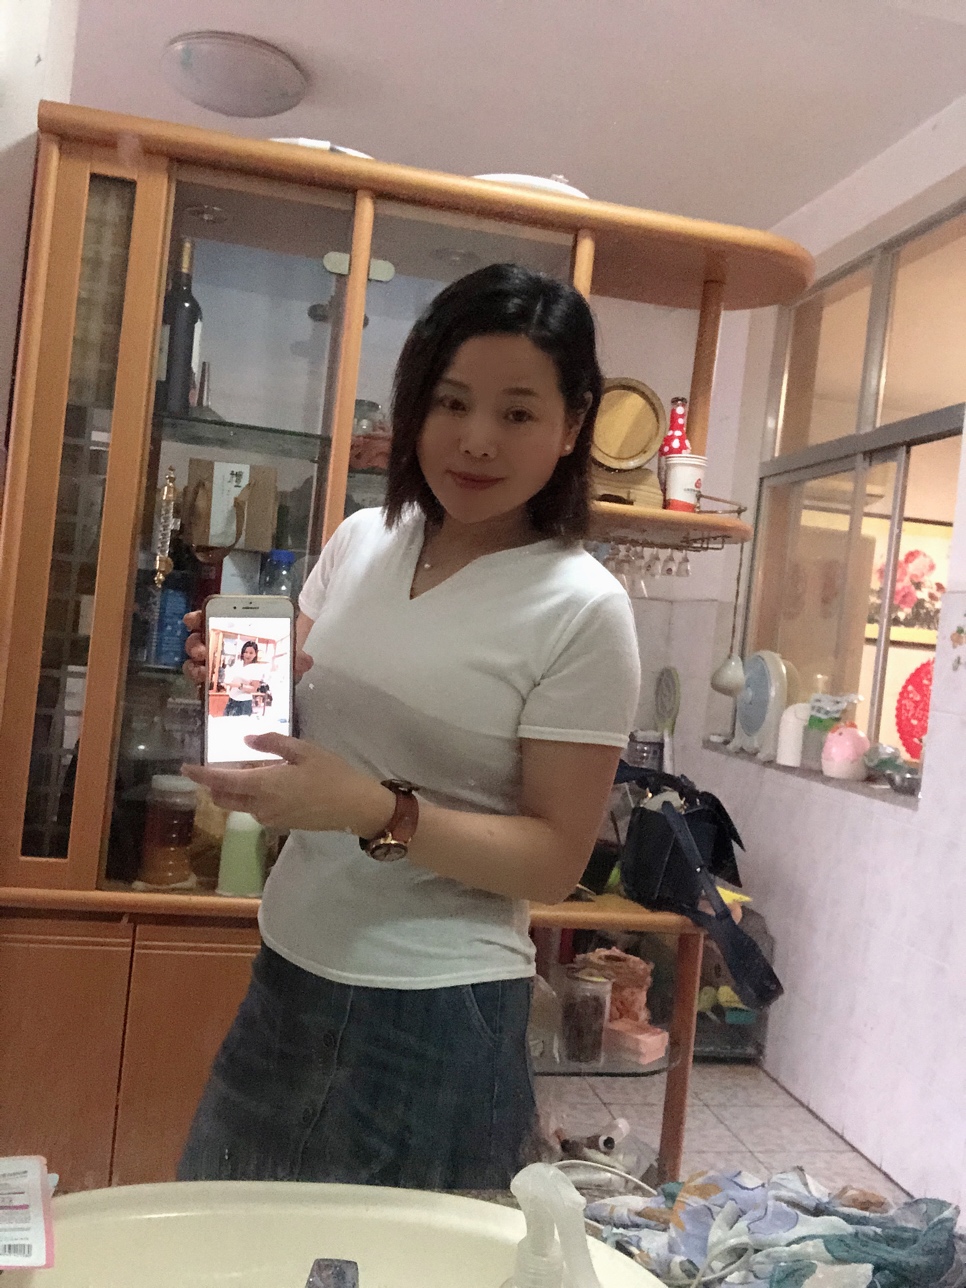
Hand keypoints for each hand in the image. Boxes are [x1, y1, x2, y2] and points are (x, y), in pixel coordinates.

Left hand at [181, 733, 393, 834]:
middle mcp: (260, 806)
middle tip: (216, 765)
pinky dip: (253, 796)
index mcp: (263, 786)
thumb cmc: (332, 774)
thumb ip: (272, 744)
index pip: (220, 781)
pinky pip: (256, 809)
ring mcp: (269, 819)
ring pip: (240, 805)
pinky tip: (270, 781)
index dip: (200, 775)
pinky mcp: (280, 824)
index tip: (184, 767)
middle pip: (224, 798)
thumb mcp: (304, 750)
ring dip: (236, 790)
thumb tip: (246, 741)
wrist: (355, 807)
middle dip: (213, 785)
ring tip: (252, 768)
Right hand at [182, 610, 313, 688]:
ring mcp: (213, 667)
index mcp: (235, 633)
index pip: (211, 618)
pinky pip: (199, 683)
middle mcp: (219, 647)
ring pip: (194, 661)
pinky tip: (203, 685)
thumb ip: (297, 658)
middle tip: (203, 650)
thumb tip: (306, 661)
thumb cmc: (278, 667)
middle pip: (197, 640)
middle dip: (195, 643)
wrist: (275, 695)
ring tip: (204, 670)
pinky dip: (198, 683)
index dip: (199, 617)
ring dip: (194, 664)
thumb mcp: (289, 659)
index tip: (193, 620)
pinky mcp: (211, 687)